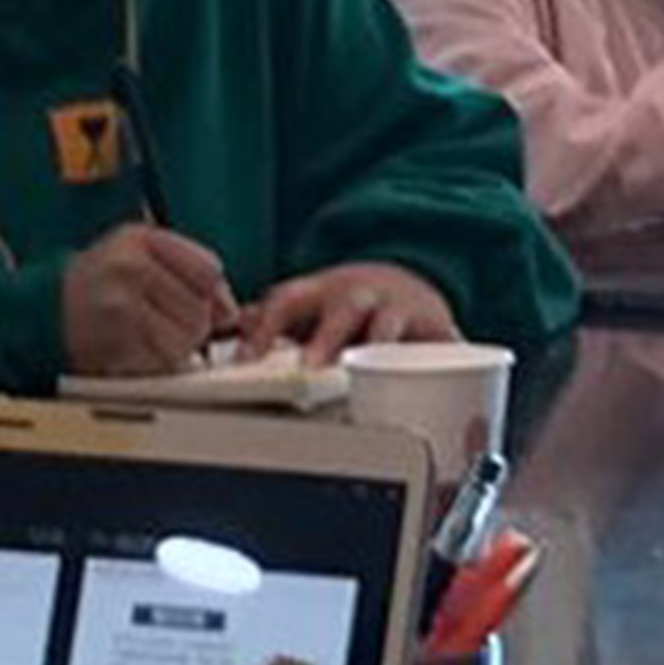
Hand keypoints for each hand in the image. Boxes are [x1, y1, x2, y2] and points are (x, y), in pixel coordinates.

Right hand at [56, 220, 239, 378]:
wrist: (40, 311)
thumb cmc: (95, 283)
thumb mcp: (136, 254)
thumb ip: (186, 270)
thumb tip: (230, 311)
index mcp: (139, 240)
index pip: (209, 270)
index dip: (211, 294)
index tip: (198, 301)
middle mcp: (130, 268)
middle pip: (200, 310)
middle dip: (192, 326)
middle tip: (161, 323)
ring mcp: (121, 307)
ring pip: (185, 341)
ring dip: (175, 349)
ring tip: (145, 337)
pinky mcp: (114, 343)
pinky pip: (161, 364)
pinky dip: (155, 365)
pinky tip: (134, 351)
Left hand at [238, 258, 459, 354]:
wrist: (409, 290)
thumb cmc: (351, 308)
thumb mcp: (310, 310)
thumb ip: (272, 322)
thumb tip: (231, 327)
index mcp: (321, 291)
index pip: (288, 302)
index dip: (265, 328)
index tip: (247, 359)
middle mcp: (358, 295)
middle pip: (341, 309)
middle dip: (325, 337)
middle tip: (309, 368)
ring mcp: (395, 308)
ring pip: (384, 324)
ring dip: (376, 346)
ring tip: (364, 373)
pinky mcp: (430, 324)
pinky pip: (432, 338)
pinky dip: (427, 353)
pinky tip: (416, 374)